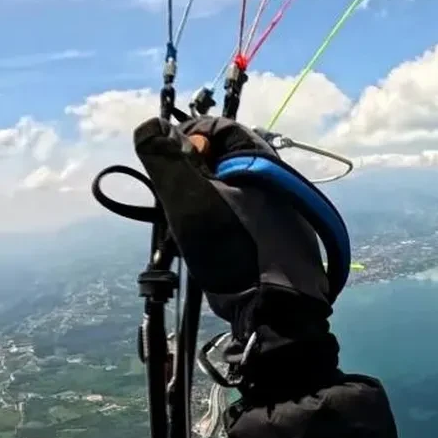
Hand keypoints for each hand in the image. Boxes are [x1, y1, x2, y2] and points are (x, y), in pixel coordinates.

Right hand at [133, 116, 338, 393]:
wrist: (279, 312)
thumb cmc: (234, 251)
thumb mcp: (190, 202)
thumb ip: (168, 161)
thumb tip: (150, 125)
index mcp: (262, 160)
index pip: (218, 127)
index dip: (186, 139)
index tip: (167, 167)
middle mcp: (279, 180)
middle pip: (224, 160)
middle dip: (193, 176)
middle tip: (174, 203)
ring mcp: (286, 211)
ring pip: (233, 191)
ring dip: (206, 203)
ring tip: (191, 230)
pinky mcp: (284, 240)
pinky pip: (246, 218)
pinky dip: (224, 225)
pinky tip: (214, 249)